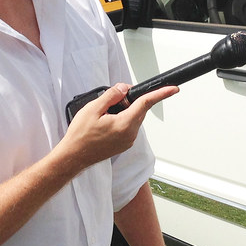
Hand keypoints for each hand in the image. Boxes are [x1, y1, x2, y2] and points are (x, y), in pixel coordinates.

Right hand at [59, 82, 176, 169]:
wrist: (73, 156)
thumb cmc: (80, 135)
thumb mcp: (93, 109)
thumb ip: (112, 96)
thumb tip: (124, 89)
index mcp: (124, 124)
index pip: (146, 103)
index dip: (160, 94)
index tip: (172, 88)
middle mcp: (130, 134)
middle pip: (139, 110)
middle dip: (131, 100)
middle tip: (113, 99)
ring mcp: (127, 141)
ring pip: (134, 118)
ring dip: (125, 111)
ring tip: (104, 114)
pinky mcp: (124, 144)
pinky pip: (128, 126)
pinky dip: (122, 119)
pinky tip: (106, 121)